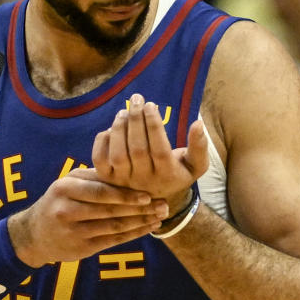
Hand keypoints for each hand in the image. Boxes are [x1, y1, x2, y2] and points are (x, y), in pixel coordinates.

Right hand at [8, 166, 167, 265]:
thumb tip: (127, 161)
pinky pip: (113, 241)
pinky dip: (134, 234)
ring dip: (141, 222)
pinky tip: (148, 228)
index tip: (148, 193)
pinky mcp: (81, 248)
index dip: (125, 194)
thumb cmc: (59, 201)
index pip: (100, 191)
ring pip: (114, 227)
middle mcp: (67, 210)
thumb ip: (95, 176)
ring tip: (160, 216)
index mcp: (65, 188)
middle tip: (162, 205)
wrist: (34, 234)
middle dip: (140, 208)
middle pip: (110, 210)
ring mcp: (74, 231)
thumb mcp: (69, 183)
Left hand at [91, 93, 209, 214]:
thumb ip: (200, 146)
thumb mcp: (195, 165)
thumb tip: (198, 123)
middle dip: (136, 121)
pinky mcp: (108, 179)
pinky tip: (111, 129)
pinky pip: (99, 161)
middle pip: (138, 149)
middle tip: (137, 100)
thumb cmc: (177, 174)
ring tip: (124, 112)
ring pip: (118, 155)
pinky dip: (102, 142)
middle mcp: (144, 181)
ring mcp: (124, 182)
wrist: (156, 200)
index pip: (159, 149)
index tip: (151, 105)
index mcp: (167, 176)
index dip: (154, 126)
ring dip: (119, 129)